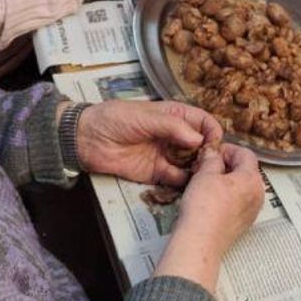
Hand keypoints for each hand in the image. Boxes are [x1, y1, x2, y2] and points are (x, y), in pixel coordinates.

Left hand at [74, 99, 223, 185]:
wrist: (87, 139)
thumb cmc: (115, 119)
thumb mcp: (146, 117)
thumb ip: (173, 127)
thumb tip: (199, 140)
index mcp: (175, 116)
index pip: (203, 122)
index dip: (212, 132)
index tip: (214, 144)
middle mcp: (175, 136)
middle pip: (202, 146)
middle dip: (208, 154)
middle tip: (208, 164)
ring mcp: (167, 155)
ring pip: (192, 164)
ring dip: (198, 170)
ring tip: (199, 176)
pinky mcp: (157, 174)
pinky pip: (176, 179)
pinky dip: (184, 182)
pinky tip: (186, 184)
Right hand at [154, 144, 264, 289]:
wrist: (200, 240)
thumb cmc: (203, 208)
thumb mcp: (205, 174)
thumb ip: (212, 159)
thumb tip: (213, 155)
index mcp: (252, 179)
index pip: (245, 154)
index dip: (227, 150)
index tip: (213, 152)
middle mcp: (257, 195)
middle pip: (246, 171)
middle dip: (226, 166)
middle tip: (206, 166)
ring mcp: (252, 211)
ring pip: (242, 188)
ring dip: (226, 181)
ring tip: (205, 182)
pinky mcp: (243, 223)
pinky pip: (238, 203)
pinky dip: (227, 197)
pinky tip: (209, 199)